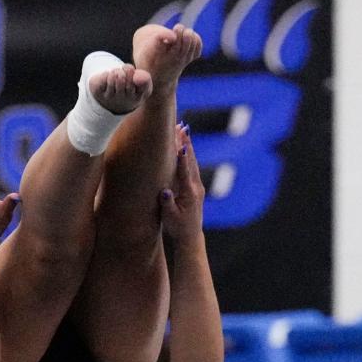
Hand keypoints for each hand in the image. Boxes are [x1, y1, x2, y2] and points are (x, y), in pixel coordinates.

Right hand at [159, 124, 204, 242]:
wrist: (190, 236)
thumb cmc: (178, 228)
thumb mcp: (170, 218)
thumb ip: (167, 204)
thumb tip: (164, 192)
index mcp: (189, 193)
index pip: (185, 171)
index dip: (182, 157)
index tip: (181, 144)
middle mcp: (195, 187)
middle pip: (190, 160)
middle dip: (185, 142)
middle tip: (181, 125)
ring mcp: (197, 185)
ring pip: (192, 161)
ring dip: (187, 144)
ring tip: (182, 128)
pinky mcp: (195, 186)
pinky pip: (191, 165)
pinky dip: (187, 153)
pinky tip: (184, 144)